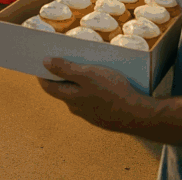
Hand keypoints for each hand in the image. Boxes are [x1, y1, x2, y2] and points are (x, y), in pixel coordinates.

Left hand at [38, 58, 156, 132]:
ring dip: (79, 85)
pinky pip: (94, 102)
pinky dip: (93, 92)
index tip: (40, 62)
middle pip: (63, 91)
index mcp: (70, 98)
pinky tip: (103, 85)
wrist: (141, 115)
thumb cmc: (113, 92)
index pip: (47, 86)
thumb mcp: (88, 74)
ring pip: (79, 97)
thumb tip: (45, 62)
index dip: (42, 74)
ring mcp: (91, 116)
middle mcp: (77, 109)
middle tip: (65, 62)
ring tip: (87, 70)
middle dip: (62, 77)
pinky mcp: (105, 118)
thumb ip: (65, 69)